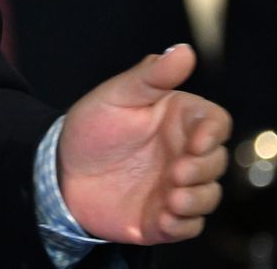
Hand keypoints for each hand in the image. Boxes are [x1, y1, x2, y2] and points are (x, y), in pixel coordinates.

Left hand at [58, 44, 231, 244]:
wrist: (59, 172)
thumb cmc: (91, 128)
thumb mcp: (116, 96)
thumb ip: (150, 76)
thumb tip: (184, 50)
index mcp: (179, 120)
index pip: (216, 122)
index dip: (213, 133)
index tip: (197, 142)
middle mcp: (184, 153)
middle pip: (217, 162)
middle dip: (202, 169)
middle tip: (175, 172)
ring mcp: (176, 187)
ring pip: (208, 196)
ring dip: (196, 200)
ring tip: (171, 198)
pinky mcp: (164, 218)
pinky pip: (189, 227)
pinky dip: (182, 224)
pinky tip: (162, 218)